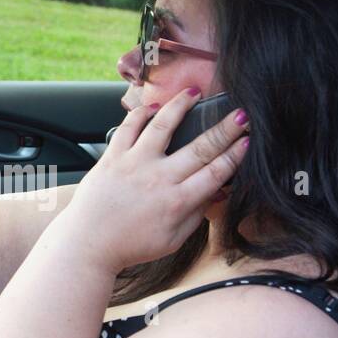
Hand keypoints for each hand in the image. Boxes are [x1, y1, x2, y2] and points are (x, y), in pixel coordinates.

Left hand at [58, 87, 250, 272]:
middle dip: (225, 128)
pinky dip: (141, 113)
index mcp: (177, 202)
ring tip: (194, 93)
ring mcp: (134, 165)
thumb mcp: (172, 240)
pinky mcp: (112, 157)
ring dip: (181, 106)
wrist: (88, 243)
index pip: (216, 172)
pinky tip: (153, 106)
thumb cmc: (130, 245)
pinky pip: (128, 128)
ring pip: (163, 126)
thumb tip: (218, 192)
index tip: (248, 140)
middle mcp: (158, 179)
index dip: (236, 154)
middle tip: (241, 114)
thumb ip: (197, 215)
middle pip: (200, 147)